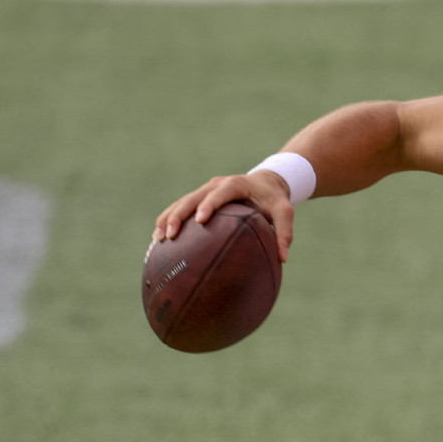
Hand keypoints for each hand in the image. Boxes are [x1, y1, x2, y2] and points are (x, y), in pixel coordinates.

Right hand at [150, 169, 296, 259]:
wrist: (265, 183)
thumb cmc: (274, 199)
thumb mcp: (284, 212)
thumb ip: (284, 231)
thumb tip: (282, 258)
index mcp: (235, 184)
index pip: (219, 193)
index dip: (208, 205)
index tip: (200, 220)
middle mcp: (216, 185)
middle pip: (192, 197)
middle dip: (179, 214)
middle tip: (171, 234)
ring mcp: (204, 191)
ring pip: (181, 203)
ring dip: (167, 218)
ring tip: (157, 239)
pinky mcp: (199, 198)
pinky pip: (179, 208)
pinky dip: (167, 220)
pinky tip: (158, 240)